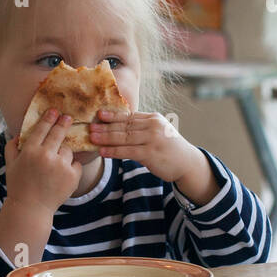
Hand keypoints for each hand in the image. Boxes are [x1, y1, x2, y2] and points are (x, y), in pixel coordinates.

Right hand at [7, 109, 82, 213]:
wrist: (31, 208)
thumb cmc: (18, 185)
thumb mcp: (10, 165)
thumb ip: (12, 147)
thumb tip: (18, 134)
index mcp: (30, 151)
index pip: (42, 128)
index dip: (49, 118)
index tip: (54, 111)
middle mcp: (46, 156)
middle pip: (59, 133)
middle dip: (64, 122)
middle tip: (67, 117)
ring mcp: (61, 166)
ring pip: (68, 150)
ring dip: (64, 153)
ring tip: (57, 162)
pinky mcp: (73, 176)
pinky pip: (75, 164)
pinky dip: (71, 167)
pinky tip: (62, 174)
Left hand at [90, 109, 206, 184]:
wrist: (187, 163)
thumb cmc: (168, 148)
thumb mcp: (157, 132)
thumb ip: (141, 128)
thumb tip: (117, 126)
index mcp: (153, 118)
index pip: (129, 116)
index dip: (113, 115)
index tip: (99, 114)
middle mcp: (153, 126)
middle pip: (124, 125)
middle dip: (106, 126)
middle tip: (90, 126)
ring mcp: (153, 139)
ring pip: (124, 137)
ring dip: (106, 138)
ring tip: (92, 138)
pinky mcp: (151, 153)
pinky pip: (128, 151)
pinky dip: (114, 151)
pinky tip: (103, 152)